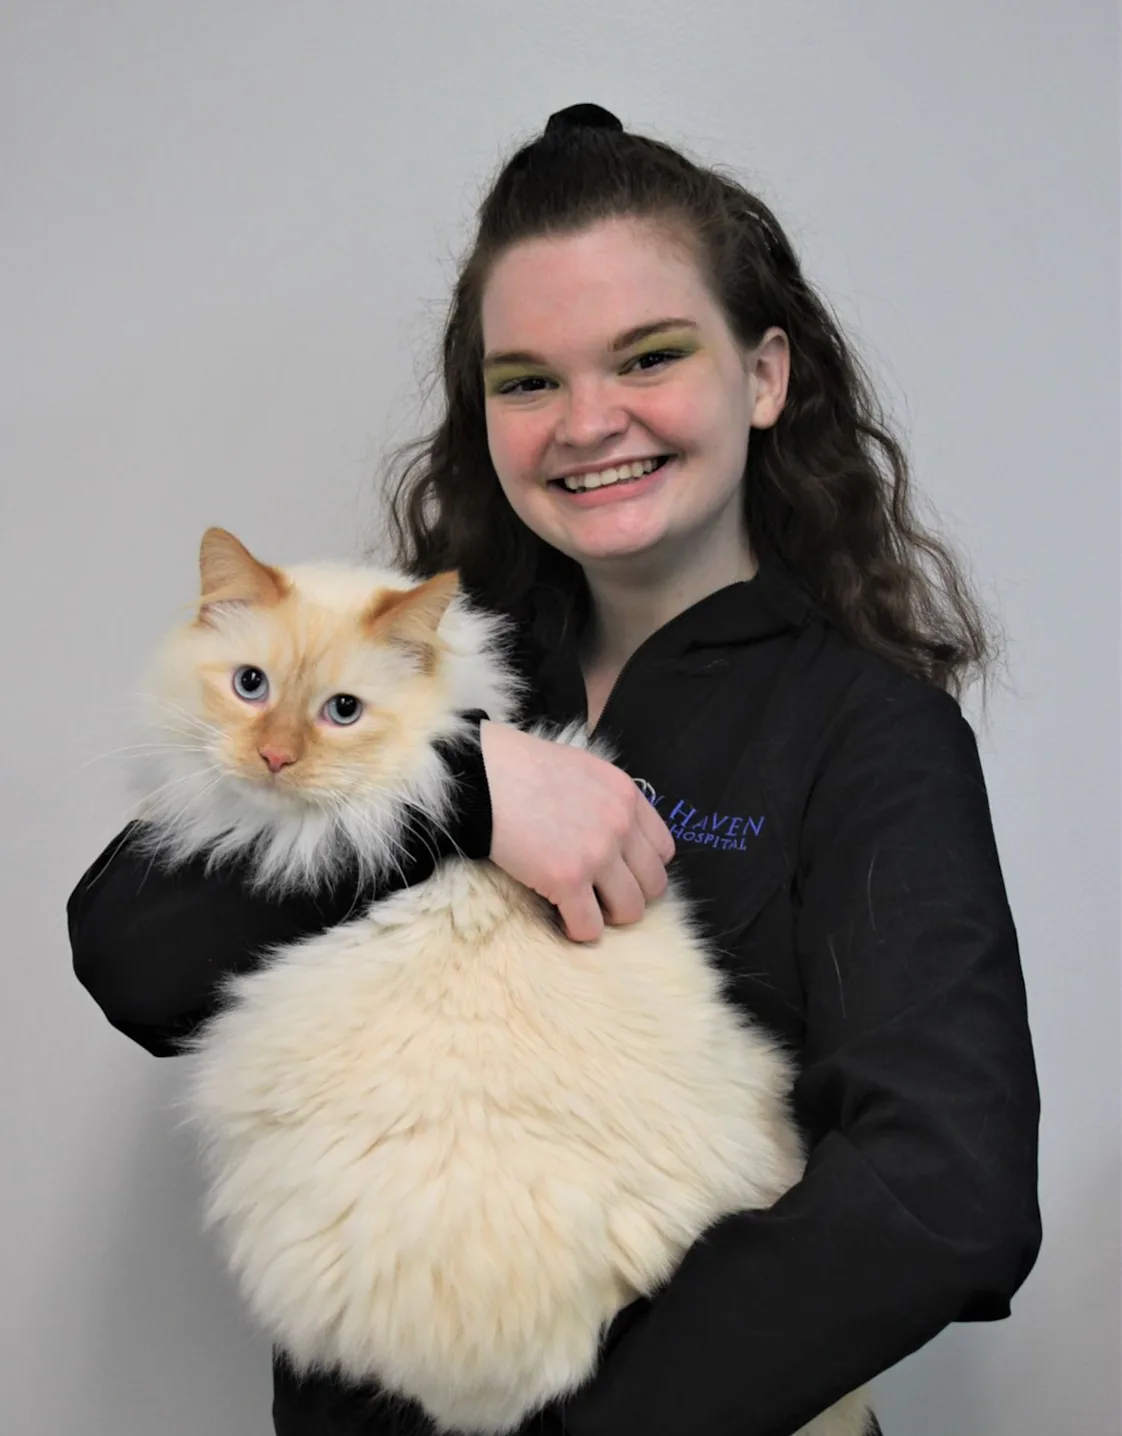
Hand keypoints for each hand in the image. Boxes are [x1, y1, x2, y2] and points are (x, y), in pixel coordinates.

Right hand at [480, 720, 674, 942]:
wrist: (483, 775)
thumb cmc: (522, 768)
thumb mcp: (581, 769)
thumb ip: (606, 799)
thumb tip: (615, 832)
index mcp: (626, 796)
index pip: (663, 850)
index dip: (642, 868)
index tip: (619, 873)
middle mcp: (621, 825)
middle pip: (653, 885)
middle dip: (629, 896)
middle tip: (601, 896)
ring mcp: (597, 853)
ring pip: (630, 911)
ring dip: (607, 917)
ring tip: (583, 909)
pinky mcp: (567, 879)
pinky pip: (590, 926)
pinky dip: (577, 929)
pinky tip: (561, 918)